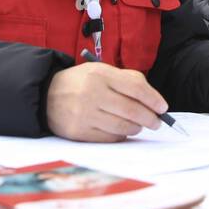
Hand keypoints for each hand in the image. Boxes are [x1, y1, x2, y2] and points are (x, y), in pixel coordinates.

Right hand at [46, 62, 167, 141]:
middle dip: (150, 118)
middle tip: (157, 122)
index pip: (135, 88)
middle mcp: (92, 94)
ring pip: (123, 126)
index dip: (153, 99)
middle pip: (132, 110)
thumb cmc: (81, 82)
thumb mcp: (100, 70)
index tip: (163, 107)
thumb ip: (126, 79)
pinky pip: (110, 137)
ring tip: (139, 125)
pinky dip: (121, 135)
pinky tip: (123, 130)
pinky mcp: (79, 132)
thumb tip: (153, 99)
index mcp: (100, 74)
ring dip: (137, 128)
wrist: (46, 95)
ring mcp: (84, 114)